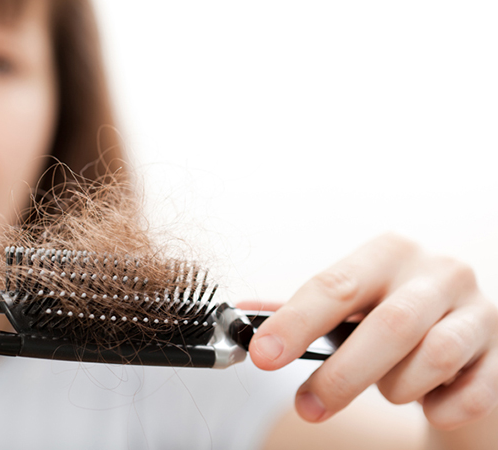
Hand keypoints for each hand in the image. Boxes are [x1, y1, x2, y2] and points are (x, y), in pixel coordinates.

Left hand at [242, 233, 497, 429]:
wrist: (464, 340)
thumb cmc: (390, 317)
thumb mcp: (348, 305)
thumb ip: (298, 310)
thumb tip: (240, 315)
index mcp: (388, 252)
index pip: (336, 285)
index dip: (295, 322)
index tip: (262, 355)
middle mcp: (438, 271)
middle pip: (387, 326)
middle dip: (341, 375)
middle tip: (308, 406)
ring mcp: (478, 310)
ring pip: (431, 359)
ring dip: (395, 388)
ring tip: (385, 387)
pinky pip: (467, 394)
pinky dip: (437, 407)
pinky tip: (426, 398)